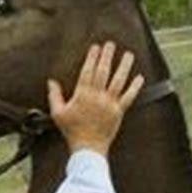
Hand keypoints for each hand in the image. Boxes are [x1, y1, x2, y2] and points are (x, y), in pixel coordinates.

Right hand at [47, 42, 144, 156]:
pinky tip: (140, 77)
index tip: (96, 47)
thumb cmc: (72, 131)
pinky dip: (135, 87)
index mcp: (82, 94)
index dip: (92, 57)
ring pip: (118, 81)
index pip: (88, 71)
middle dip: (107, 56)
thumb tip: (51, 81)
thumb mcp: (58, 113)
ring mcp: (109, 104)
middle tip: (111, 44)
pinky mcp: (119, 112)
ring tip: (128, 54)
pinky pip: (129, 97)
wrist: (88, 148)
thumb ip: (55, 96)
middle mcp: (97, 97)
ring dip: (124, 66)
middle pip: (103, 72)